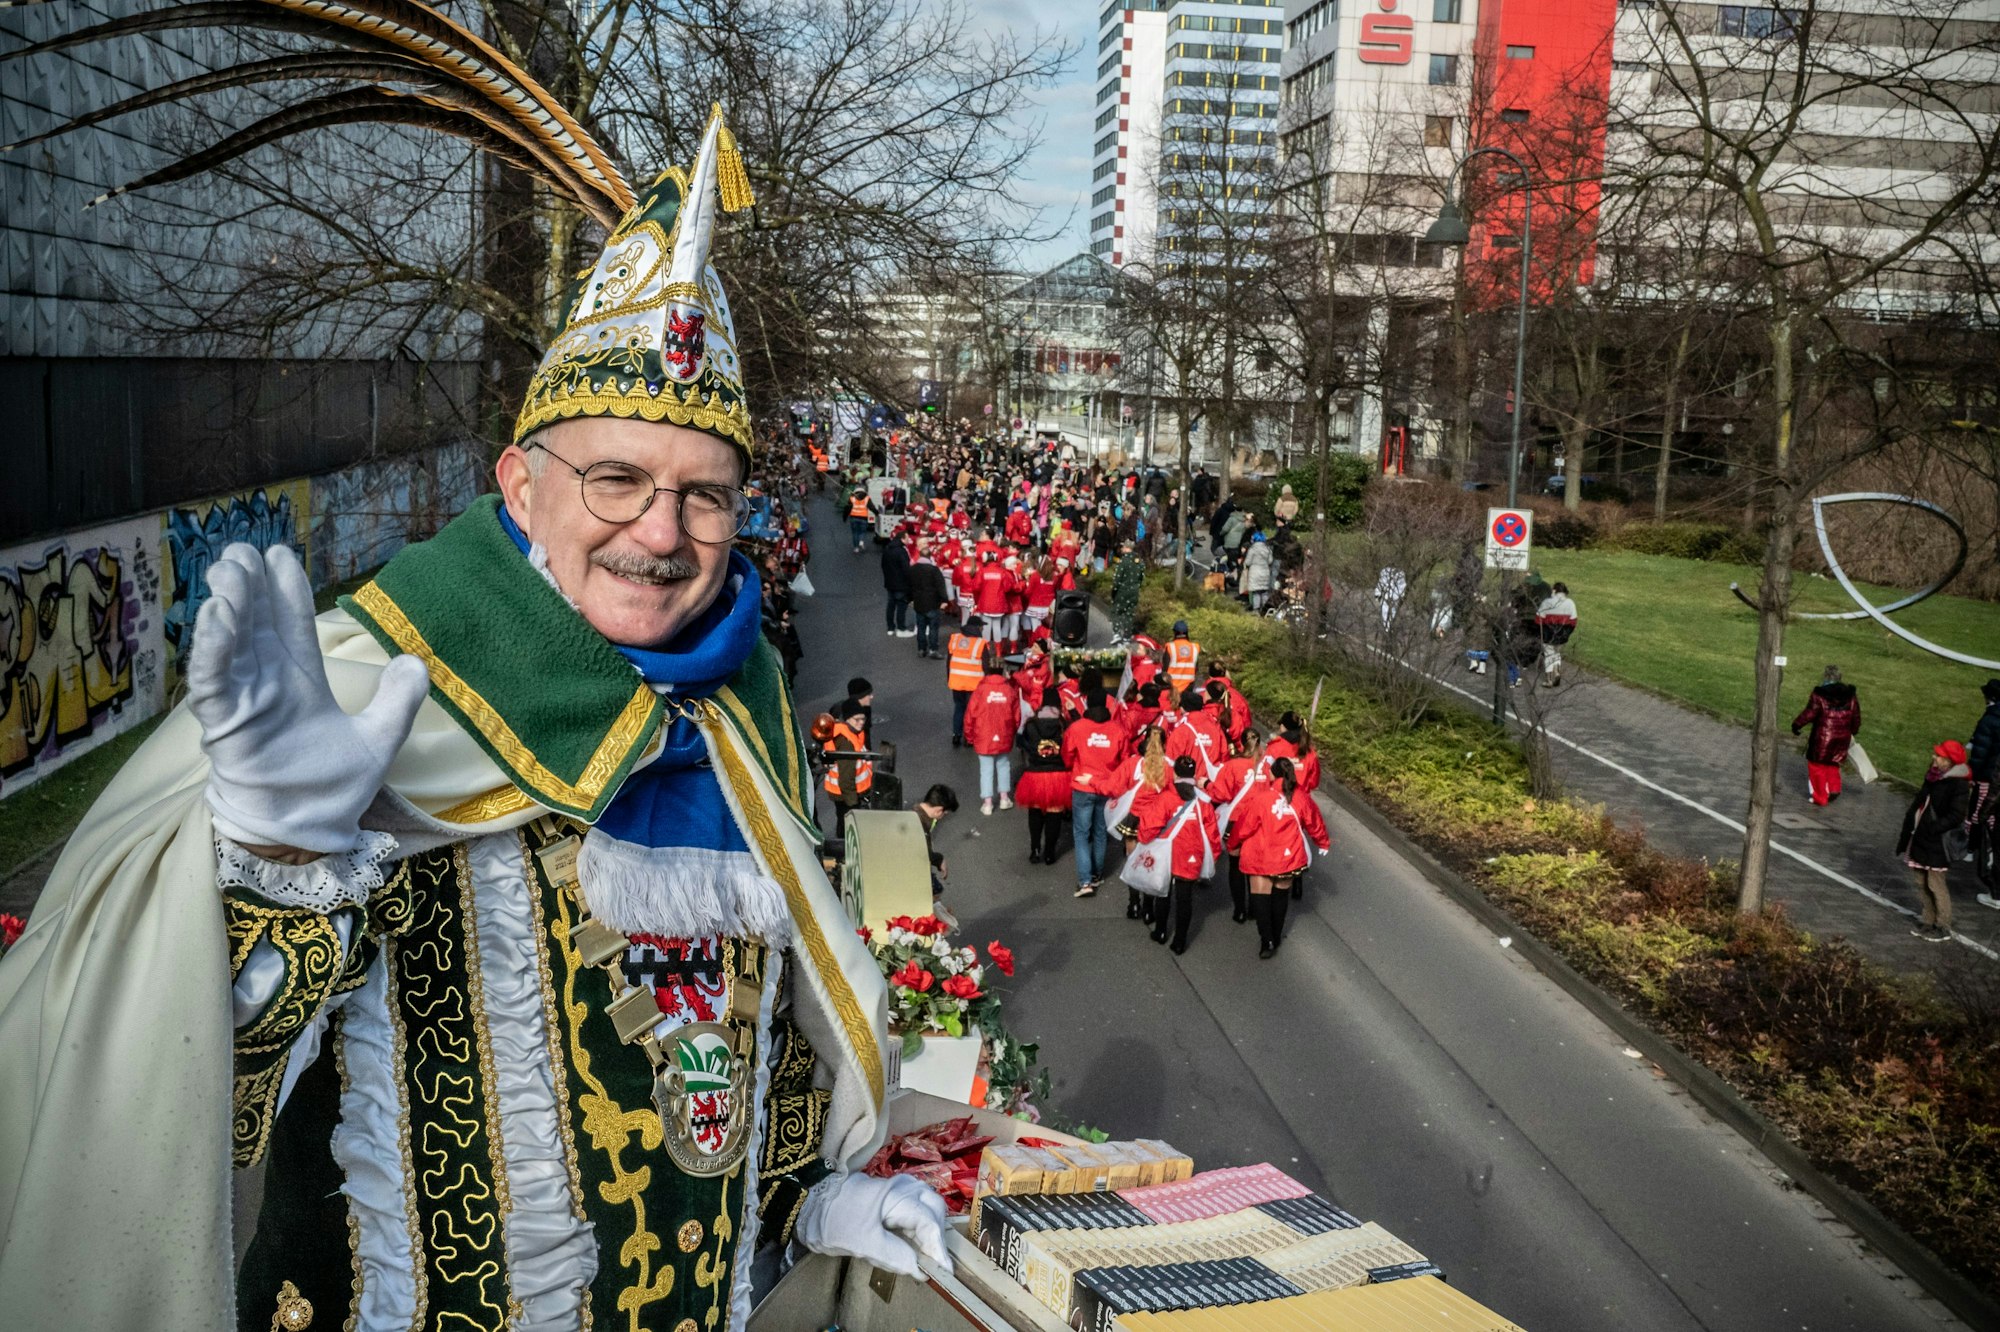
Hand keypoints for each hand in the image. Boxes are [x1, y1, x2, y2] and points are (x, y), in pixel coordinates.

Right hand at [188, 543, 429, 853]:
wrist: (306, 832)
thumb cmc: (332, 791)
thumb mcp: (378, 741)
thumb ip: (397, 703)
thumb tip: (416, 663)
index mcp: (299, 681)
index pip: (292, 624)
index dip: (286, 590)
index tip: (280, 554)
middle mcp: (266, 683)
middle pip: (256, 623)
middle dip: (249, 585)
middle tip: (242, 549)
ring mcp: (243, 700)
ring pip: (231, 642)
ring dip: (230, 605)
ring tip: (230, 569)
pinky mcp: (224, 722)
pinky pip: (215, 678)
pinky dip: (214, 646)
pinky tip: (216, 613)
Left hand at [793, 1173, 950, 1277]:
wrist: (806, 1202)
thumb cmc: (832, 1220)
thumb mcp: (861, 1243)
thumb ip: (893, 1256)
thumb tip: (920, 1270)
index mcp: (896, 1195)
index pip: (928, 1221)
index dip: (937, 1247)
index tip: (942, 1270)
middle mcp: (902, 1187)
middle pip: (933, 1208)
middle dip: (936, 1236)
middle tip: (933, 1262)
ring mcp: (897, 1189)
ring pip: (926, 1207)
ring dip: (928, 1231)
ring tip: (923, 1255)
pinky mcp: (890, 1196)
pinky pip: (914, 1209)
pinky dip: (918, 1227)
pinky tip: (912, 1244)